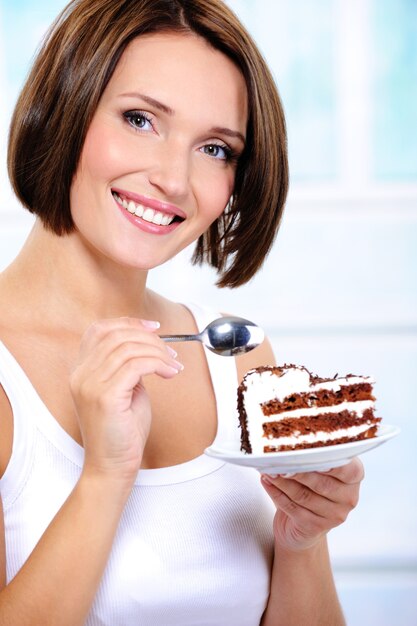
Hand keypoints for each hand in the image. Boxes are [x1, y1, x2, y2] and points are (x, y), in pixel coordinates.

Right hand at [70, 317, 182, 482]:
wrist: (112, 467)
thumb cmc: (122, 433)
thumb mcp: (125, 390)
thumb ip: (129, 367)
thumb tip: (148, 348)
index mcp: (81, 371)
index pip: (99, 330)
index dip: (128, 323)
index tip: (154, 328)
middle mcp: (81, 375)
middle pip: (117, 336)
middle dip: (150, 339)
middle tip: (170, 352)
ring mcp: (90, 385)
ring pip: (129, 348)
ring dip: (158, 353)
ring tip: (173, 366)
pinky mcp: (105, 397)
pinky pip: (136, 365)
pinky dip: (158, 364)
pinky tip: (170, 373)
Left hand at [261, 458, 363, 551]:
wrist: (304, 522)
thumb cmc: (312, 484)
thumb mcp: (319, 466)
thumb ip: (313, 453)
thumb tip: (289, 439)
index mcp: (355, 476)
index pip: (348, 469)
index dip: (330, 463)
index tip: (311, 453)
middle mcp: (349, 498)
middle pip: (322, 483)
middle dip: (297, 470)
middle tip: (279, 460)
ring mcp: (333, 515)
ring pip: (303, 495)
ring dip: (282, 481)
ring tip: (268, 469)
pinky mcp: (314, 527)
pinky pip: (292, 507)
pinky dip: (276, 493)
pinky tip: (266, 481)